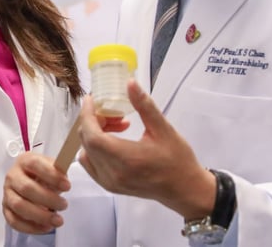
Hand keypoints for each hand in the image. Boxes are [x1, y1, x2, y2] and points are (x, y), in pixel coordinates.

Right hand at [2, 151, 70, 233]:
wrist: (29, 180)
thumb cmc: (41, 174)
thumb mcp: (52, 166)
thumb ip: (59, 170)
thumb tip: (64, 178)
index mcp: (24, 161)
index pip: (35, 164)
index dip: (51, 175)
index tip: (67, 186)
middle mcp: (12, 176)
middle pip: (26, 188)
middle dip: (48, 199)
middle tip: (64, 205)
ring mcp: (7, 193)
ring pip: (19, 206)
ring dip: (40, 216)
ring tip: (58, 220)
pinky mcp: (6, 209)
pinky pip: (14, 221)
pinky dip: (31, 227)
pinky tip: (46, 227)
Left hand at [77, 79, 215, 218]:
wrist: (185, 189)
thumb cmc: (177, 160)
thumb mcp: (164, 129)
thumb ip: (144, 105)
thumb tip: (130, 82)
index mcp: (126, 159)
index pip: (93, 136)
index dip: (87, 115)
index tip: (91, 99)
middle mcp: (113, 173)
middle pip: (87, 141)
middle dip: (93, 121)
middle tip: (111, 112)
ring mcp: (109, 182)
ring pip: (86, 152)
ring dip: (94, 135)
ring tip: (117, 127)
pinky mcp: (110, 186)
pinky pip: (90, 164)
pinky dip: (94, 149)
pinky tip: (113, 141)